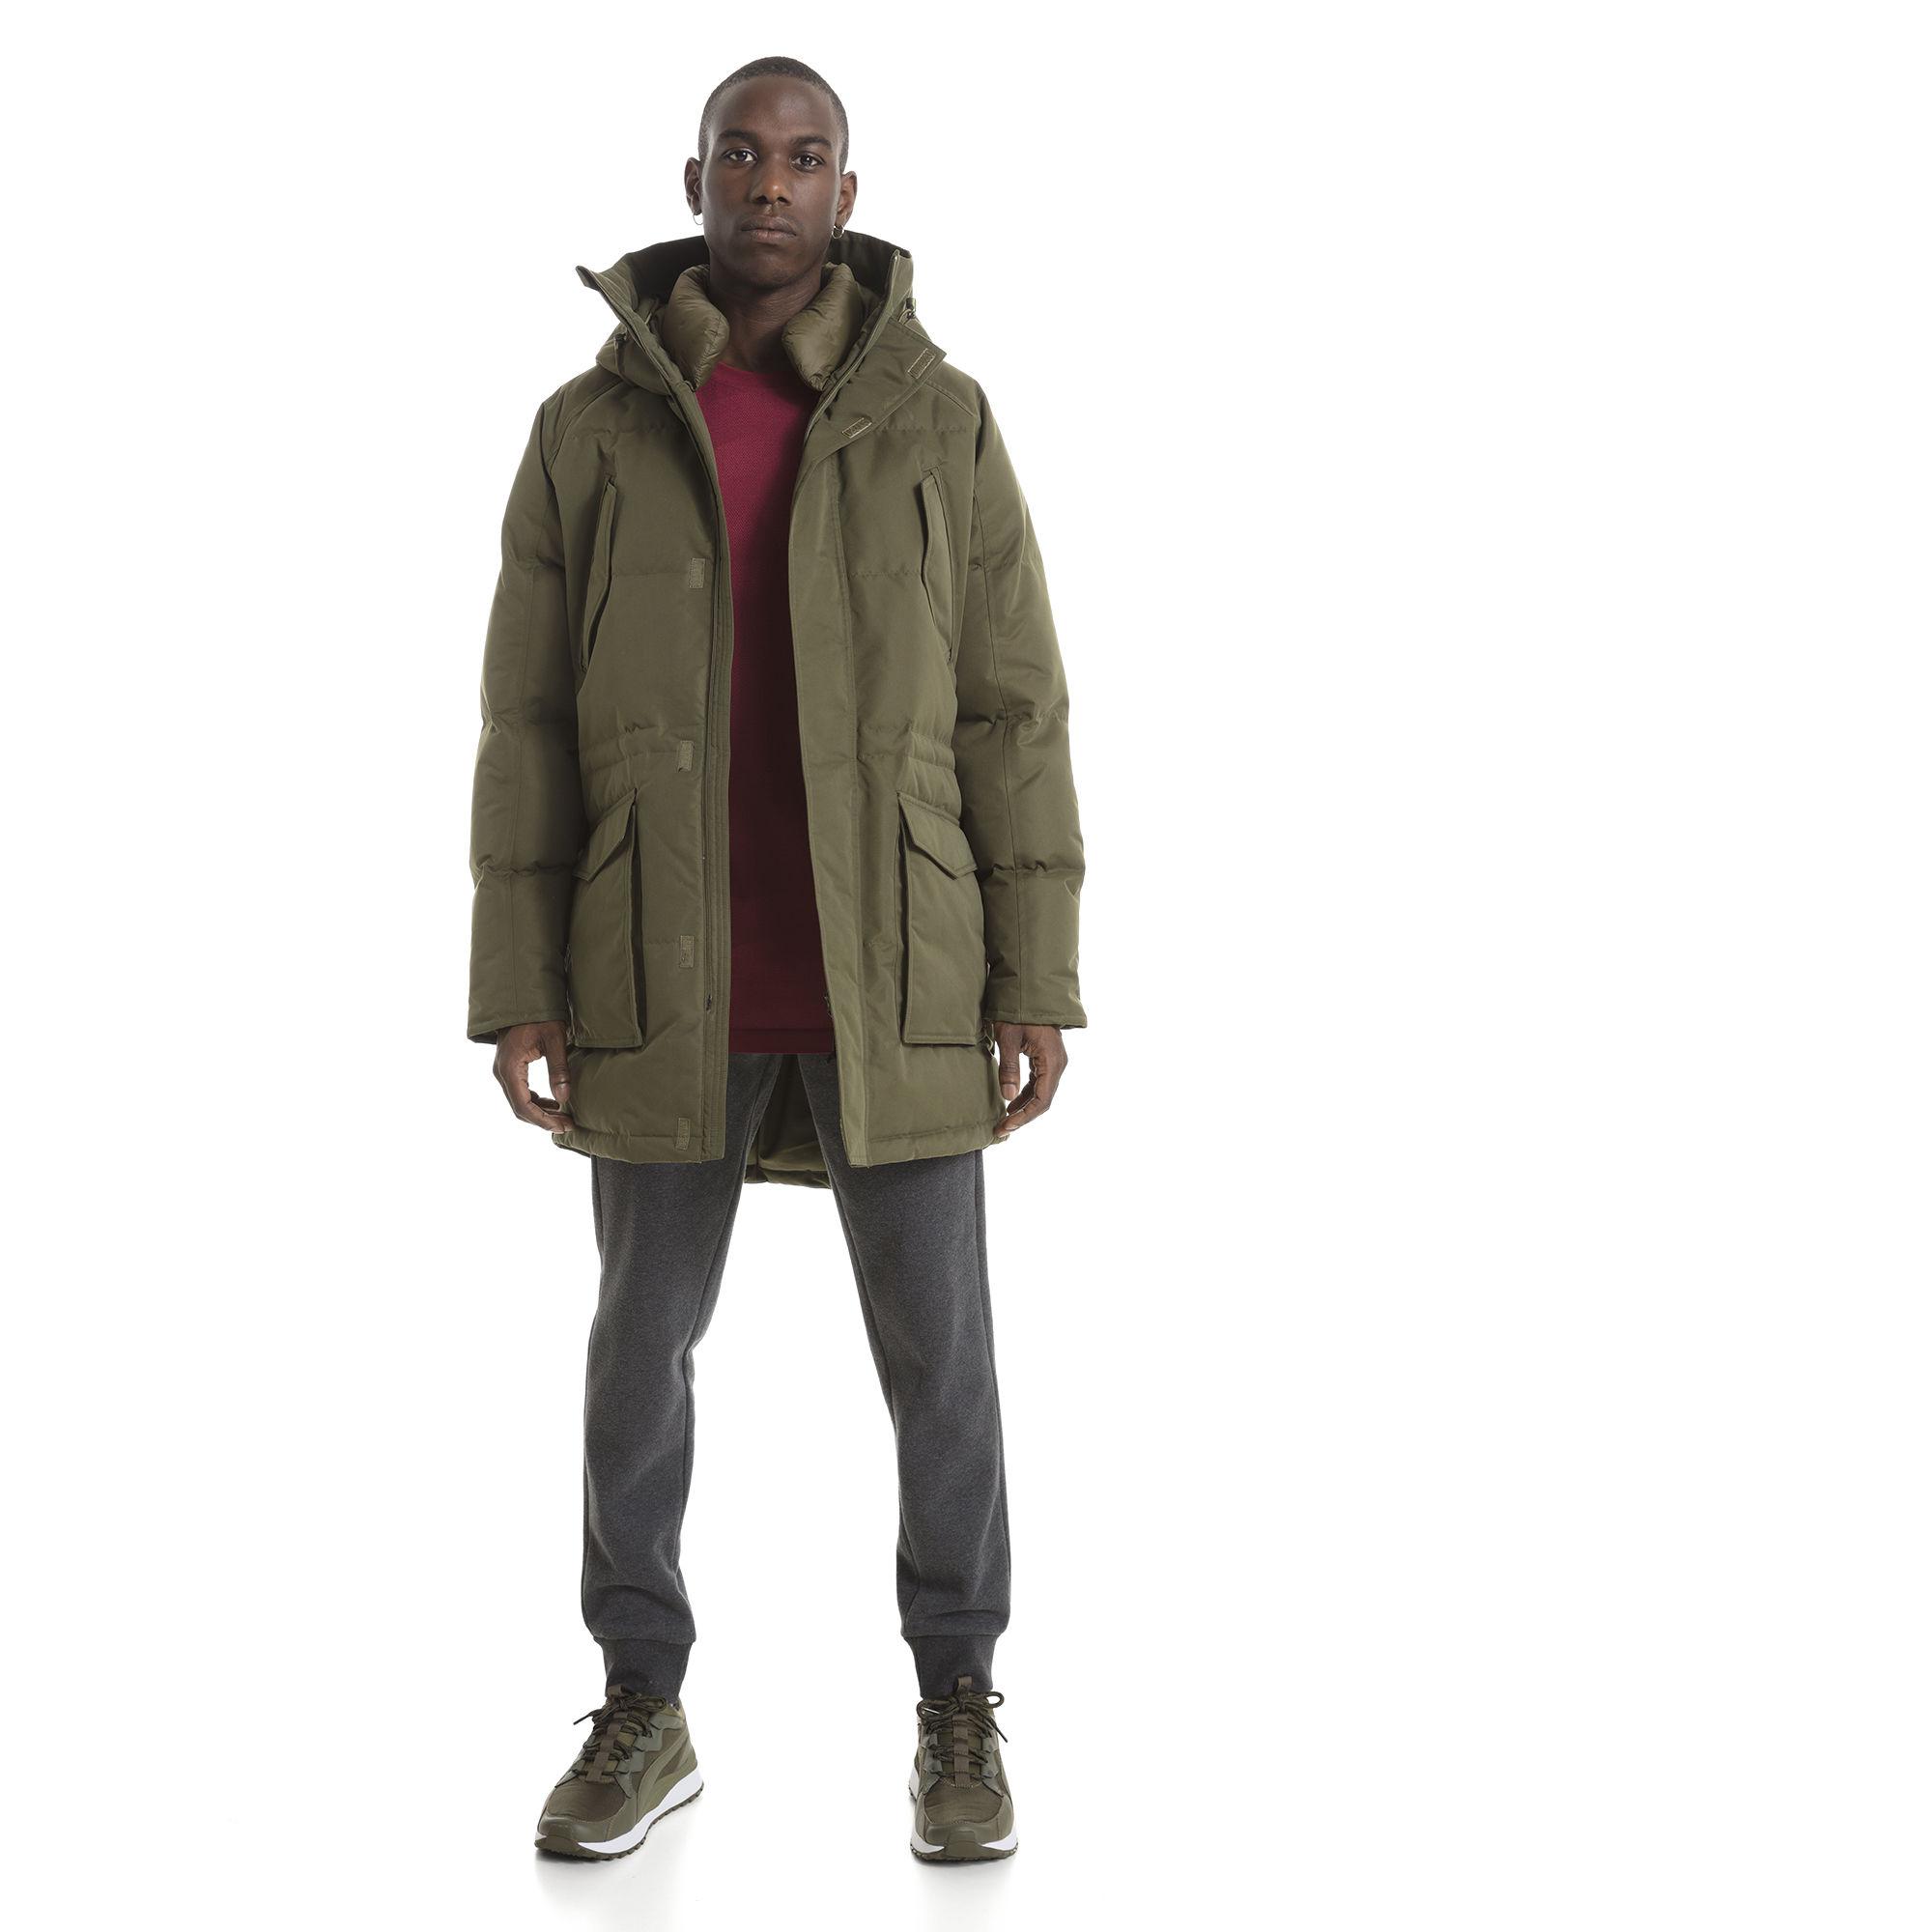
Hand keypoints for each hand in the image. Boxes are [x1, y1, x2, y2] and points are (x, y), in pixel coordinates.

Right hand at [493, 1021, 574, 1131]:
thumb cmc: (540, 1016)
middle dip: (543, 1120)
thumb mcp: (554, 1040)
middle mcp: (501, 1072)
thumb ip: (558, 1069)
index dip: (543, 1120)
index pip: (523, 1106)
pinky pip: (519, 1091)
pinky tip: (553, 1103)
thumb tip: (563, 1099)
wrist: (524, 999)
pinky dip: (535, 1100)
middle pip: (519, 1108)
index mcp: (510, 1068)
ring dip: (540, 1112)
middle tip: (568, 1125)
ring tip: (564, 1117)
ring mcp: (502, 1070)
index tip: (562, 1126)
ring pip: (519, 1101)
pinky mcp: (508, 1067)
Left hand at [990, 1023, 1065, 1139]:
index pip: (1042, 1099)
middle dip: (1023, 1116)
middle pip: (1043, 1099)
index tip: (1006, 1126)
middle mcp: (1057, 1063)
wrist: (1028, 990)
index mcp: (1051, 1060)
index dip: (1024, 1116)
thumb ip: (1008, 1068)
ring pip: (1041, 1092)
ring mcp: (1054, 1060)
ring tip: (1004, 1119)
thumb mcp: (1008, 1038)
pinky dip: (1026, 1094)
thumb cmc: (1017, 1012)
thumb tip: (1008, 1098)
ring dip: (1024, 1107)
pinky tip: (1012, 1102)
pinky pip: (1039, 1082)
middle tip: (1001, 1129)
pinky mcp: (1046, 1057)